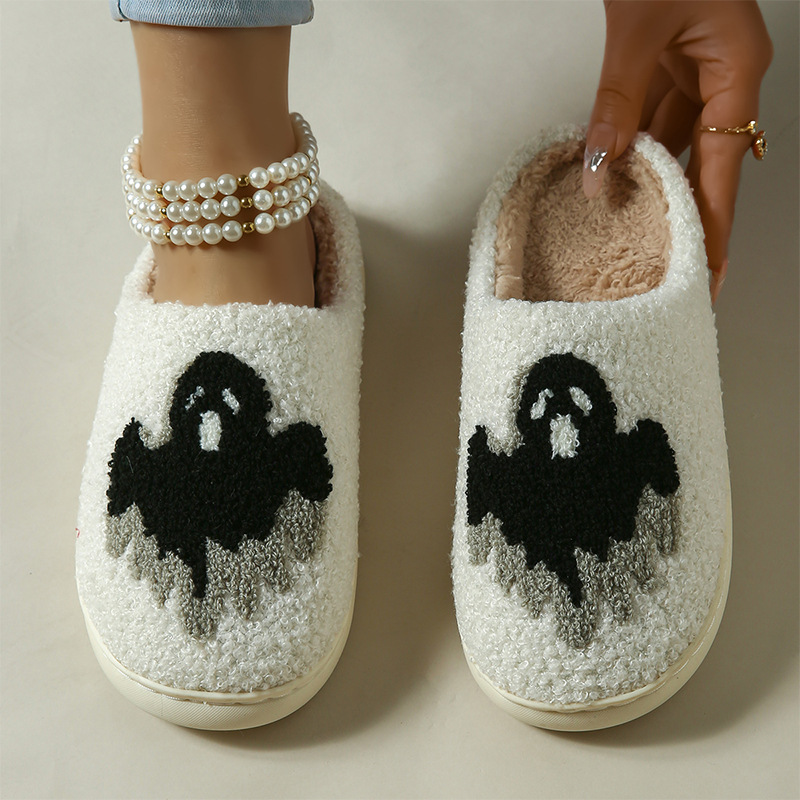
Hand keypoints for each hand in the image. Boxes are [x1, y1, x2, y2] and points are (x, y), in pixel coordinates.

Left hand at [584, 1, 771, 301]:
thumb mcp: (641, 30)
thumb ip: (618, 100)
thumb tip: (598, 164)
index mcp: (737, 73)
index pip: (723, 170)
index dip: (714, 227)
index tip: (707, 273)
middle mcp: (723, 79)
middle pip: (704, 165)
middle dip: (684, 216)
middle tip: (669, 269)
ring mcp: (696, 72)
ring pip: (673, 145)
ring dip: (649, 184)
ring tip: (633, 234)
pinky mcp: (668, 64)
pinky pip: (652, 119)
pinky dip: (630, 147)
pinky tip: (612, 175)